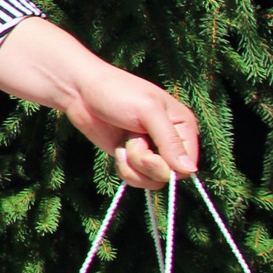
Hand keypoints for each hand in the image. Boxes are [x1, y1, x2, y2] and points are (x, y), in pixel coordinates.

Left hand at [64, 60, 199, 189]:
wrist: (80, 91)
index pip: (188, 165)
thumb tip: (192, 171)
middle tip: (132, 142)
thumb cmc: (117, 92)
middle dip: (146, 164)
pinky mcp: (131, 158)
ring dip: (134, 167)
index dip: (169, 167)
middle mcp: (171, 141)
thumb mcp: (148, 111)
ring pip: (152, 181)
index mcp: (183, 126)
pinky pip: (136, 178)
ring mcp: (150, 151)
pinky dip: (125, 170)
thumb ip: (170, 140)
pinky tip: (118, 150)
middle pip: (169, 175)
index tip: (149, 154)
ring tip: (124, 144)